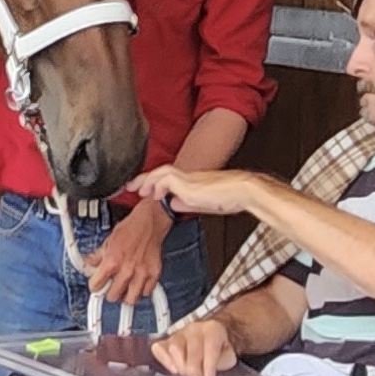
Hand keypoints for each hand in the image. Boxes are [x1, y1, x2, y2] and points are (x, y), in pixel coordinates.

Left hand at [85, 199, 167, 304]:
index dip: (95, 285)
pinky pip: (146, 292)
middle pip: (113, 297)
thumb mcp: (108, 241)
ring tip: (124, 288)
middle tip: (110, 286)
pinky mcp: (155, 274)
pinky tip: (137, 283)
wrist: (150, 222)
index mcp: (112, 261)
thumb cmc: (129, 229)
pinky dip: (141, 290)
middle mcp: (127, 270)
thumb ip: (97, 256)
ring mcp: (142, 273)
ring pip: (130, 299)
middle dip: (109, 293)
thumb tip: (87, 265)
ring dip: (126, 295)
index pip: (96, 285)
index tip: (96, 284)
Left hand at [126, 165, 259, 216]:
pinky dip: (159, 185)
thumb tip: (171, 203)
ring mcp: (189, 179)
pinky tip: (157, 194)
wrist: (244, 191)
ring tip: (139, 191)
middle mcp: (188, 177)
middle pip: (159, 171)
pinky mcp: (191, 185)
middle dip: (142, 179)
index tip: (139, 188)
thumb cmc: (231, 198)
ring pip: (162, 172)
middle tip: (129, 186)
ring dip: (148, 180)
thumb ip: (186, 202)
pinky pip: (169, 180)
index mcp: (190, 182)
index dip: (150, 181)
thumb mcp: (202, 203)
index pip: (164, 177)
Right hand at [149, 319, 237, 375]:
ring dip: (180, 366)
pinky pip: (159, 348)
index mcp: (212, 329)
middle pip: (191, 349)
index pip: (210, 346)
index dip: (209, 366)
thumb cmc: (218, 350)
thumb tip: (207, 372)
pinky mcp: (165, 340)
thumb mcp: (228, 356)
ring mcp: (178, 334)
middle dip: (194, 369)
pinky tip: (173, 369)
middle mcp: (194, 328)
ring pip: (174, 348)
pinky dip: (164, 360)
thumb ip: (221, 362)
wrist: (208, 338)